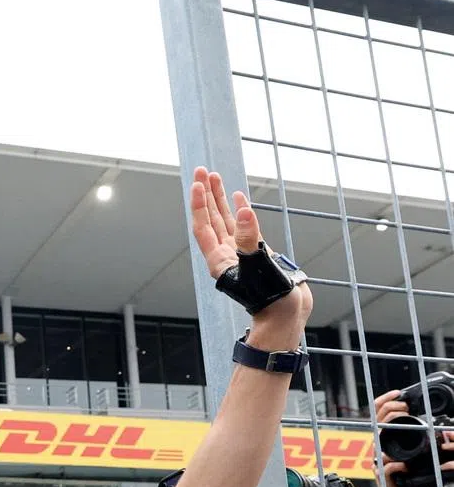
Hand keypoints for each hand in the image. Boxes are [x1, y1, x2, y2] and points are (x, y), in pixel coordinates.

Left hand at [190, 167, 312, 334]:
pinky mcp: (257, 254)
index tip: (199, 182)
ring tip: (215, 176)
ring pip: (227, 221)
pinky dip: (242, 211)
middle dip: (206, 195)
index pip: (204, 226)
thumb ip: (250, 239)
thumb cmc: (270, 298)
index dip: (200, 204)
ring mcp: (241, 254)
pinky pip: (245, 227)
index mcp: (219, 260)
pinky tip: (239, 197)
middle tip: (202, 170)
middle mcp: (227, 255)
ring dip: (220, 199)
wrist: (286, 316)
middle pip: (211, 219)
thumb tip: (244, 209)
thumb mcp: (258, 266)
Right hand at [375, 388, 453, 486]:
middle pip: (376, 420)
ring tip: (405, 427)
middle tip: (406, 408)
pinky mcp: (382, 474)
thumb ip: (413, 435)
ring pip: (378, 439)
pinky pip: (387, 466)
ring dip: (390, 428)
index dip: (385, 400)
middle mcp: (377, 445)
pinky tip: (405, 465)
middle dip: (392, 409)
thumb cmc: (406, 471)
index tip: (398, 393)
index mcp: (384, 437)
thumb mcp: (410, 448)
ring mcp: (378, 459)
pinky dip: (398, 464)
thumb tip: (429, 420)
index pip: (377, 413)